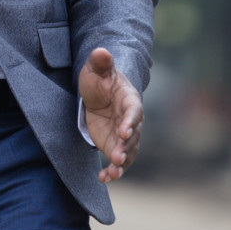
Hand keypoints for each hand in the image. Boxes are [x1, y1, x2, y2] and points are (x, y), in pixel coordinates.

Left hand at [79, 46, 143, 183]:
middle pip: (133, 136)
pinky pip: (118, 161)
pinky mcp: (115, 146)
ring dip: (122, 163)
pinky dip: (113, 171)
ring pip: (129, 152)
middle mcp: (131, 120)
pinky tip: (104, 178)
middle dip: (126, 147)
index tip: (124, 131)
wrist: (98, 94)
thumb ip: (100, 62)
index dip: (130, 122)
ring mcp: (124, 135)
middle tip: (118, 157)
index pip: (134, 111)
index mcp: (130, 100)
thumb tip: (101, 51)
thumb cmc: (100, 79)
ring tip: (113, 172)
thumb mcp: (96, 69)